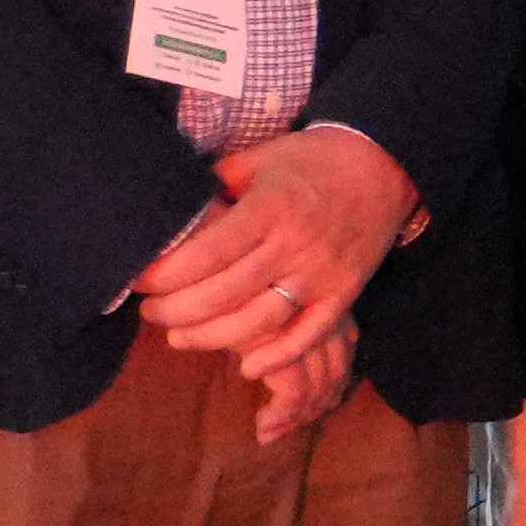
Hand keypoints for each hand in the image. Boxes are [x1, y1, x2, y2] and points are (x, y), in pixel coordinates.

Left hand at [139, 124, 414, 421]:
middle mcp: (296, 243)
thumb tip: (171, 210)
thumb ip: (215, 184)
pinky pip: (311, 334)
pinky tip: (247, 366)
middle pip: (226, 292)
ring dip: (213, 337)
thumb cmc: (311, 161)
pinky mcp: (345, 292)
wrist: (384, 164)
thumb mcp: (258, 160)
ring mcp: (323, 272)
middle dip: (177, 311)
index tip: (140, 283)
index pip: (208, 252)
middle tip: (150, 313)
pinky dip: (280, 356)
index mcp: (270, 207)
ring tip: (179, 338)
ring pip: (261, 321)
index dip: (167, 274)